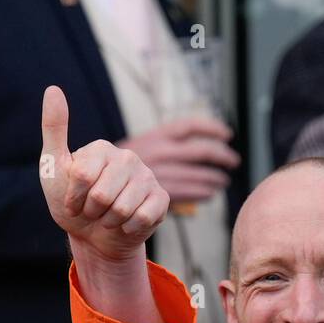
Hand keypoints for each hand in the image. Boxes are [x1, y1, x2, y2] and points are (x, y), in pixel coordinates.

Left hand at [40, 85, 169, 263]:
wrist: (92, 237)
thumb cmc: (71, 202)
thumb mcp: (53, 166)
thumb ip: (54, 128)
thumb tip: (53, 88)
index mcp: (102, 148)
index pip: (83, 176)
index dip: (73, 197)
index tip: (72, 200)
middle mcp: (128, 158)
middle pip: (103, 195)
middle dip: (91, 211)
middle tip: (92, 210)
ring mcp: (147, 178)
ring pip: (123, 209)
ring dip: (108, 222)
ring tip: (107, 216)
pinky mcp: (160, 199)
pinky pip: (142, 217)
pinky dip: (127, 228)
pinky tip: (125, 223)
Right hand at [117, 116, 238, 202]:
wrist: (90, 193)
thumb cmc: (115, 171)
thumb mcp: (133, 147)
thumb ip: (160, 144)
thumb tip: (192, 143)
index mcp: (155, 136)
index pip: (189, 126)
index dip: (211, 128)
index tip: (227, 133)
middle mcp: (160, 152)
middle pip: (201, 152)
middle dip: (221, 156)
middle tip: (233, 161)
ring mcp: (159, 175)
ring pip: (198, 175)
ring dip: (215, 178)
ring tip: (223, 181)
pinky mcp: (158, 196)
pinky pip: (189, 193)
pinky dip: (202, 193)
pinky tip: (210, 193)